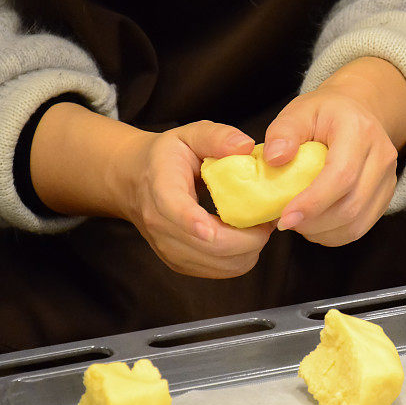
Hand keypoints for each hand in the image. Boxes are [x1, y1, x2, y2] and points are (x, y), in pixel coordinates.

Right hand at [122, 121, 274, 277]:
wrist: (136, 181)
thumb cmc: (169, 156)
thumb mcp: (190, 134)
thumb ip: (217, 136)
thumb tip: (245, 146)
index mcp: (161, 186)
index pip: (173, 208)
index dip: (192, 221)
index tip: (212, 229)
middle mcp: (160, 224)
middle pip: (210, 246)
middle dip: (250, 236)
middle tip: (269, 218)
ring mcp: (169, 249)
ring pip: (222, 264)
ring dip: (250, 248)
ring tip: (257, 225)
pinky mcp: (180, 264)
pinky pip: (223, 270)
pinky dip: (242, 257)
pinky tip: (244, 236)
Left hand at [263, 57, 405, 246]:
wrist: (356, 111)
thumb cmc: (323, 113)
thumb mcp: (298, 111)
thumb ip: (283, 132)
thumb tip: (274, 159)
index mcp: (359, 131)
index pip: (341, 175)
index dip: (313, 202)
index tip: (285, 218)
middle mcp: (381, 155)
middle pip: (351, 205)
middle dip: (314, 223)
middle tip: (286, 222)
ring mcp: (388, 178)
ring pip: (357, 223)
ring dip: (323, 232)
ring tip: (299, 223)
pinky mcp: (385, 195)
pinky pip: (361, 227)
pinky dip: (334, 234)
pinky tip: (315, 225)